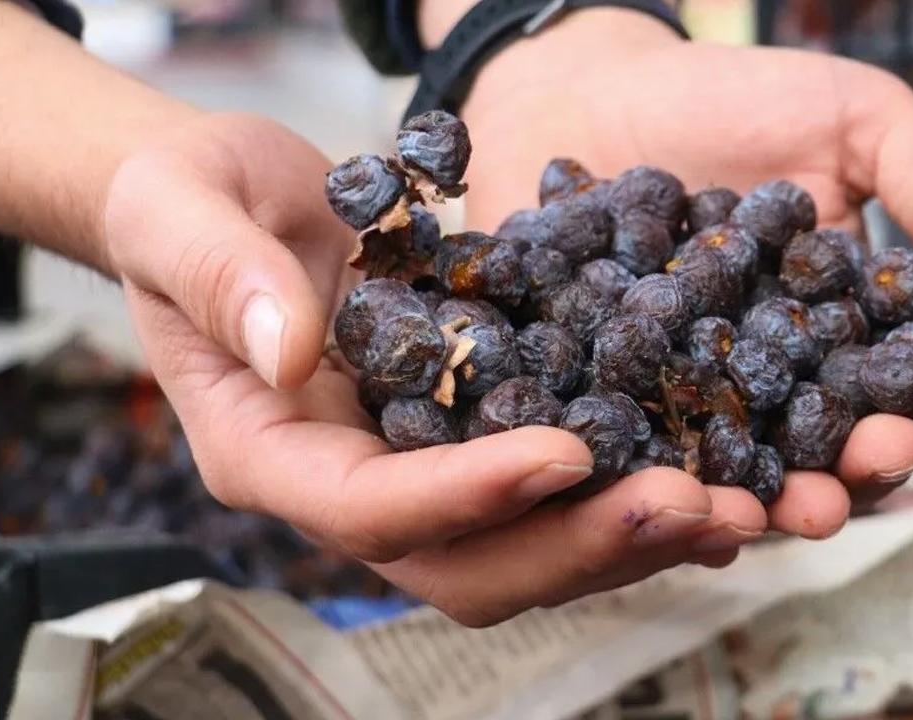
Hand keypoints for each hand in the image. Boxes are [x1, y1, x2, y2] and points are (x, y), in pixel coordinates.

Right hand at [105, 113, 766, 625]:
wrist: (238, 200)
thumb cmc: (187, 201)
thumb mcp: (176, 211)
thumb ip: (221, 277)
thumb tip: (293, 348)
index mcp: (269, 453)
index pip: (370, 507)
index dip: (469, 494)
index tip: (566, 452)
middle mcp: (351, 486)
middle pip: (469, 565)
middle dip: (581, 545)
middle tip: (693, 504)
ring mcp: (417, 473)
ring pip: (528, 549)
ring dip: (632, 536)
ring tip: (736, 504)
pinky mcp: (473, 439)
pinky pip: (556, 492)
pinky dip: (634, 490)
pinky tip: (720, 470)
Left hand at [457, 12, 912, 524]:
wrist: (596, 90)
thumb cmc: (736, 100)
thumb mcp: (856, 125)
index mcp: (845, 332)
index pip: (907, 385)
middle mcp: (775, 385)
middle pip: (830, 449)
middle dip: (865, 465)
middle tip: (882, 459)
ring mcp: (692, 405)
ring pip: (742, 473)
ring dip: (776, 500)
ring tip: (798, 509)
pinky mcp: (611, 411)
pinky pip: (637, 460)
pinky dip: (659, 483)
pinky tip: (678, 499)